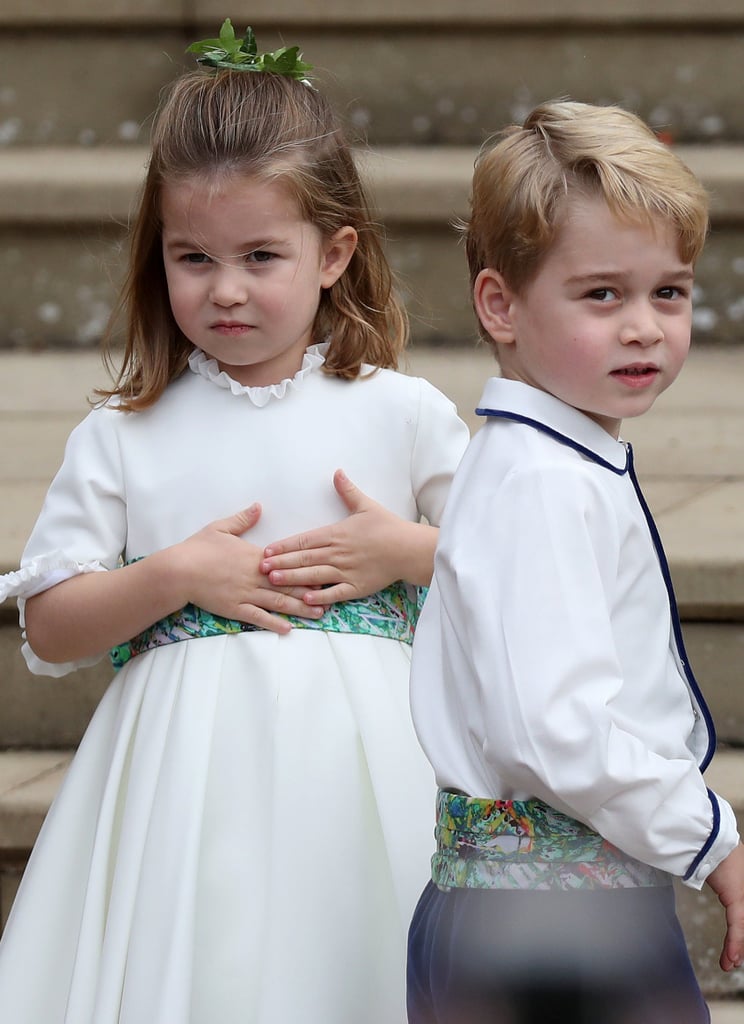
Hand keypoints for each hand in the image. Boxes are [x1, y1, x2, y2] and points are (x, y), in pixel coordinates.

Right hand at [173, 504, 323, 633]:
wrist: (178, 570)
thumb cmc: (198, 548)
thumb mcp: (221, 528)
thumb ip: (243, 519)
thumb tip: (258, 506)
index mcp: (255, 556)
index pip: (287, 562)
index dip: (307, 567)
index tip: (326, 569)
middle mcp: (255, 576)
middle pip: (288, 585)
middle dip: (311, 591)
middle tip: (333, 596)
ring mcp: (246, 594)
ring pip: (278, 603)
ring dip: (300, 609)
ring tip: (319, 614)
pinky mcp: (235, 609)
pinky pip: (258, 617)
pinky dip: (274, 623)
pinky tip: (288, 629)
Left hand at [260, 469, 437, 604]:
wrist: (408, 548)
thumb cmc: (388, 527)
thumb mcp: (366, 505)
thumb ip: (348, 491)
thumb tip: (337, 472)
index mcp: (336, 533)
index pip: (304, 540)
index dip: (284, 545)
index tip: (266, 550)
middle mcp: (337, 553)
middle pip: (304, 558)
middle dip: (281, 562)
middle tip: (260, 567)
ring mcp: (346, 571)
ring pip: (314, 575)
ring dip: (293, 578)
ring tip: (274, 580)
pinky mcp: (357, 586)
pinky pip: (335, 593)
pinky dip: (320, 596)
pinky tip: (305, 598)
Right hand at [705, 842, 743, 970]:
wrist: (709, 840)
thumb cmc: (716, 852)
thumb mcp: (728, 875)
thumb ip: (731, 887)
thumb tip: (729, 895)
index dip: (741, 936)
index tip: (738, 951)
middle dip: (741, 943)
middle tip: (735, 959)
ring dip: (737, 949)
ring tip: (730, 964)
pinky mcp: (738, 898)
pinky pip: (737, 925)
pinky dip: (734, 943)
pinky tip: (731, 958)